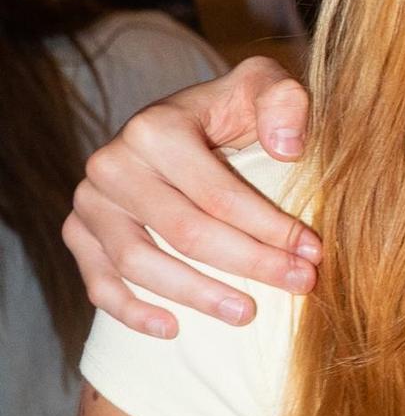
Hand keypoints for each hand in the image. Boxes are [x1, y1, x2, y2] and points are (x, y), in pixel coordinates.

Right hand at [63, 59, 317, 335]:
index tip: (314, 252)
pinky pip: (100, 283)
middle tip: (301, 285)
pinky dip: (131, 312)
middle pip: (185, 232)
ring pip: (140, 263)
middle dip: (251, 264)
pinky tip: (173, 329)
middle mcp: (112, 162)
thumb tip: (286, 148)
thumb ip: (284, 100)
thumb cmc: (230, 113)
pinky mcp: (78, 232)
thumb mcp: (262, 86)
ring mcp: (90, 201)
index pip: (218, 194)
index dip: (271, 228)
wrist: (181, 126)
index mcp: (155, 128)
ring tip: (248, 314)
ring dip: (197, 296)